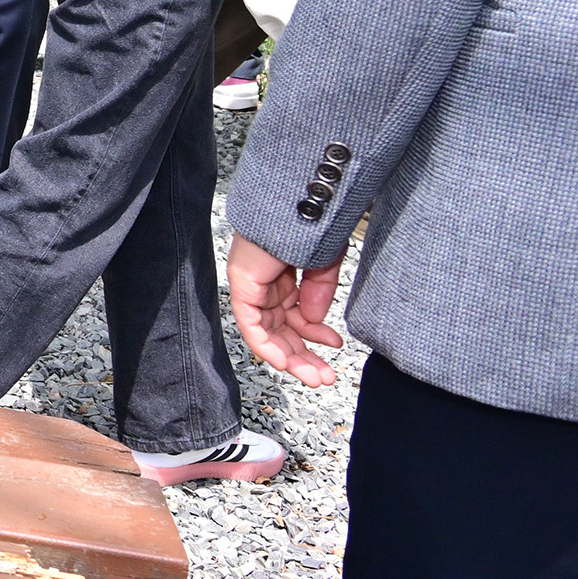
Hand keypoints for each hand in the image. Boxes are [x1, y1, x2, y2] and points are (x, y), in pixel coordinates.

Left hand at [227, 233, 344, 385]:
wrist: (299, 201)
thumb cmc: (311, 222)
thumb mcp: (325, 263)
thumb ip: (319, 292)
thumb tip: (313, 321)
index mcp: (283, 276)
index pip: (293, 315)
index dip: (314, 335)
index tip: (334, 346)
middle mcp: (265, 283)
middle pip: (280, 329)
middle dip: (304, 356)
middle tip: (324, 376)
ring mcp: (252, 284)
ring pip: (267, 333)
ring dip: (290, 359)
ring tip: (315, 377)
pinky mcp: (243, 285)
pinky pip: (251, 325)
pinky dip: (267, 346)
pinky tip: (286, 363)